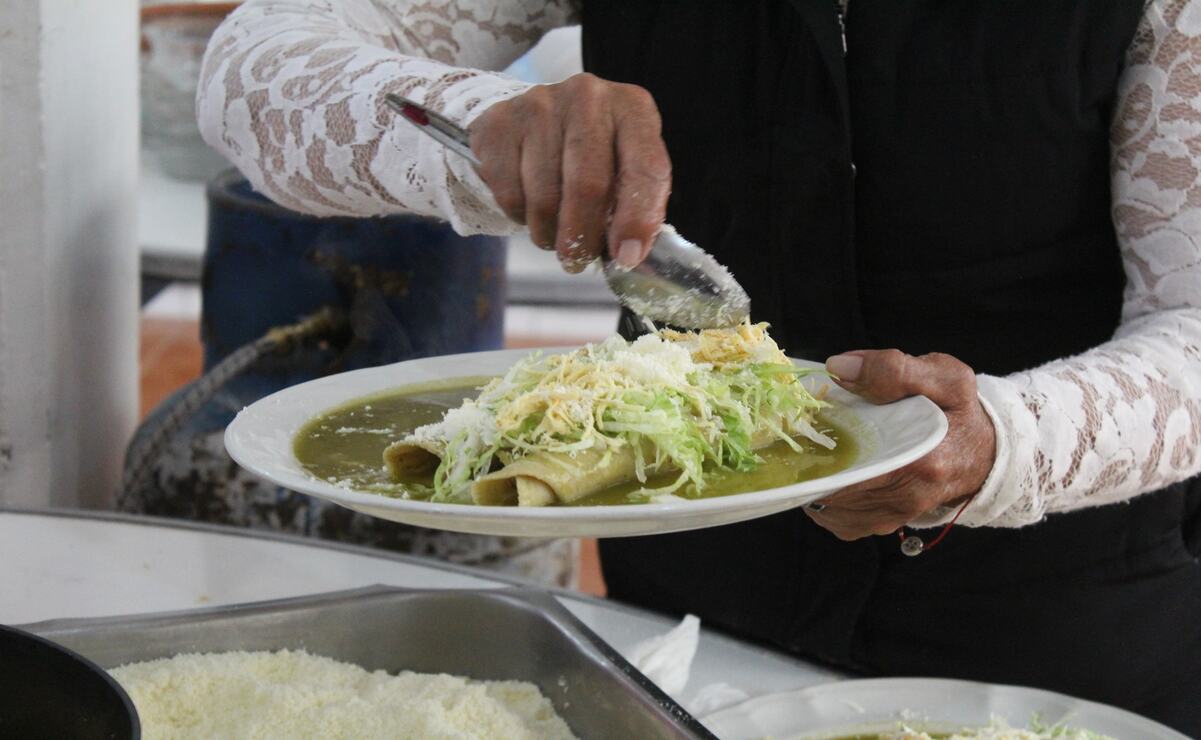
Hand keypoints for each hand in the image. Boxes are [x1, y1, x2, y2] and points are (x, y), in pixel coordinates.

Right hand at [468, 73, 671, 272]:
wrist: (532, 118)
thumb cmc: (590, 152)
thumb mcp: (622, 167)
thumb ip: (633, 205)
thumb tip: (627, 255)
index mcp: (632, 108)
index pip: (646, 167)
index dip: (638, 218)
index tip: (627, 257)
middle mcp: (588, 97)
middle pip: (588, 184)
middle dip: (583, 236)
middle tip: (577, 260)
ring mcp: (540, 105)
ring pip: (544, 196)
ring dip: (548, 233)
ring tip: (553, 235)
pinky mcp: (500, 123)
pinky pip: (509, 193)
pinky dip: (519, 216)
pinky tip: (528, 207)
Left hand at [805, 350, 995, 540]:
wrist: (985, 452)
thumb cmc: (960, 412)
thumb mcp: (944, 377)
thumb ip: (893, 369)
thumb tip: (839, 367)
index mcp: (923, 459)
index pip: (855, 466)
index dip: (818, 450)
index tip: (802, 431)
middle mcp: (908, 496)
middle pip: (835, 488)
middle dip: (811, 464)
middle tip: (800, 439)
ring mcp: (895, 515)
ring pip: (831, 507)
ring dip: (814, 481)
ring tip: (812, 452)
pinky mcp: (884, 523)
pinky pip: (839, 520)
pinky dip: (825, 498)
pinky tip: (828, 472)